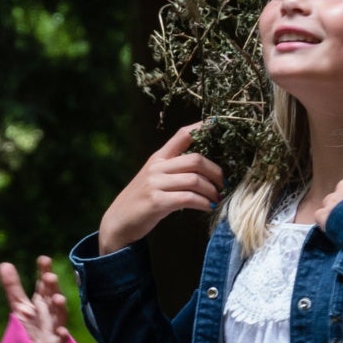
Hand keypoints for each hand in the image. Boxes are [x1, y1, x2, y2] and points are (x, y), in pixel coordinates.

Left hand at [0, 256, 70, 342]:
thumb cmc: (32, 327)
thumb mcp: (19, 305)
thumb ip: (13, 286)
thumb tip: (3, 263)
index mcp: (42, 301)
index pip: (43, 284)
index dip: (44, 271)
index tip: (43, 259)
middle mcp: (50, 311)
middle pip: (52, 296)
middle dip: (52, 287)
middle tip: (49, 276)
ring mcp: (54, 327)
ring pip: (60, 316)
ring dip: (60, 307)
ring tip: (58, 298)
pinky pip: (61, 340)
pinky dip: (63, 336)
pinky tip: (62, 331)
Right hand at [96, 124, 223, 254]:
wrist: (119, 221)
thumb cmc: (142, 199)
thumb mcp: (154, 177)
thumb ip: (174, 169)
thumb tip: (203, 168)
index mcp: (158, 158)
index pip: (181, 135)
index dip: (200, 127)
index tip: (216, 121)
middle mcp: (157, 167)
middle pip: (195, 159)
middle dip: (215, 172)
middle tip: (223, 183)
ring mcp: (155, 184)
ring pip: (194, 180)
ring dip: (211, 191)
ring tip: (217, 198)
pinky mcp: (156, 202)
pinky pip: (188, 198)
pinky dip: (203, 203)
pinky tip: (208, 207)